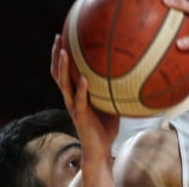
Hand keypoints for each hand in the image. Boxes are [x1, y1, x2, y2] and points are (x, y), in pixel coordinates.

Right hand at [51, 35, 118, 165]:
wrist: (99, 150)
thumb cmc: (106, 126)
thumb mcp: (110, 101)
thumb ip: (113, 87)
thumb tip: (131, 69)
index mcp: (75, 94)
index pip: (64, 72)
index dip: (61, 56)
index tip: (63, 36)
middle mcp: (70, 98)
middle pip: (58, 74)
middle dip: (57, 55)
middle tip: (58, 38)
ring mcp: (73, 107)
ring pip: (64, 85)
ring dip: (64, 68)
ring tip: (65, 52)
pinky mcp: (80, 116)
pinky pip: (79, 101)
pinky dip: (82, 89)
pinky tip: (85, 79)